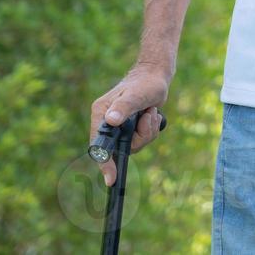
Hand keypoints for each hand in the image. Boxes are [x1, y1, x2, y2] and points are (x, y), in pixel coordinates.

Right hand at [89, 63, 170, 185]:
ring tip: (151, 113)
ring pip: (134, 144)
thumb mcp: (136, 94)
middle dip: (138, 138)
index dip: (104, 163)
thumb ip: (124, 107)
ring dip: (147, 132)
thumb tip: (111, 120)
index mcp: (101, 113)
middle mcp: (107, 121)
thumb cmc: (145, 83)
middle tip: (147, 120)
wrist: (156, 77)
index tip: (111, 178)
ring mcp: (119, 126)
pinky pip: (142, 140)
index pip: (98, 144)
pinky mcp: (131, 128)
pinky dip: (151, 130)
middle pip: (119, 147)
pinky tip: (153, 115)